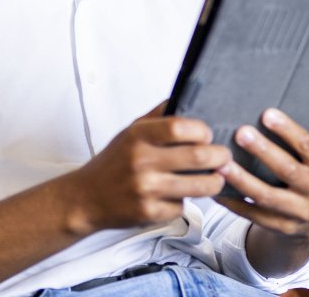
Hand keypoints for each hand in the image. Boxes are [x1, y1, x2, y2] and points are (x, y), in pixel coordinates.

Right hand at [62, 102, 232, 234]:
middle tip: (224, 156)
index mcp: (138, 136)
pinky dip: (186, 201)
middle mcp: (141, 161)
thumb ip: (157, 115)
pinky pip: (183, 206)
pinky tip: (181, 194)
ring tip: (216, 177)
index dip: (202, 131)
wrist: (85, 198)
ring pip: (200, 186)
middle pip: (199, 157)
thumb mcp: (129, 131)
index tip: (208, 134)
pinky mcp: (149, 213)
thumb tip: (187, 95)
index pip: (181, 127)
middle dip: (220, 156)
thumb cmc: (113, 162)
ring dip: (215, 181)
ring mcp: (146, 189)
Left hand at [215, 97, 308, 249]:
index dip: (287, 130)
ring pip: (267, 196)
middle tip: (240, 132)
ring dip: (242, 180)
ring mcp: (299, 213)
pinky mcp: (280, 228)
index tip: (266, 113)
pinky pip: (253, 216)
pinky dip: (233, 203)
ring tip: (221, 163)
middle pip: (287, 170)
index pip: (307, 145)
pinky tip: (216, 189)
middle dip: (263, 151)